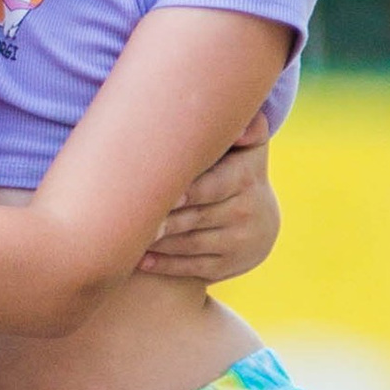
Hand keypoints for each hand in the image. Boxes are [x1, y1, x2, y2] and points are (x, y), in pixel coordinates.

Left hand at [139, 111, 279, 281]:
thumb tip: (237, 122)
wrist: (262, 220)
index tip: (163, 194)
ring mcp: (238, 243)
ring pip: (191, 244)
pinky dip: (165, 265)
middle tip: (131, 217)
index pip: (213, 186)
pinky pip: (193, 268)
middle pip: (197, 217)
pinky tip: (140, 260)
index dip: (188, 191)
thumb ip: (244, 128)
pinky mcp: (228, 266)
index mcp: (246, 178)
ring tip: (127, 236)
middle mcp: (246, 212)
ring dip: (158, 243)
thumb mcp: (250, 147)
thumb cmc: (239, 171)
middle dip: (164, 220)